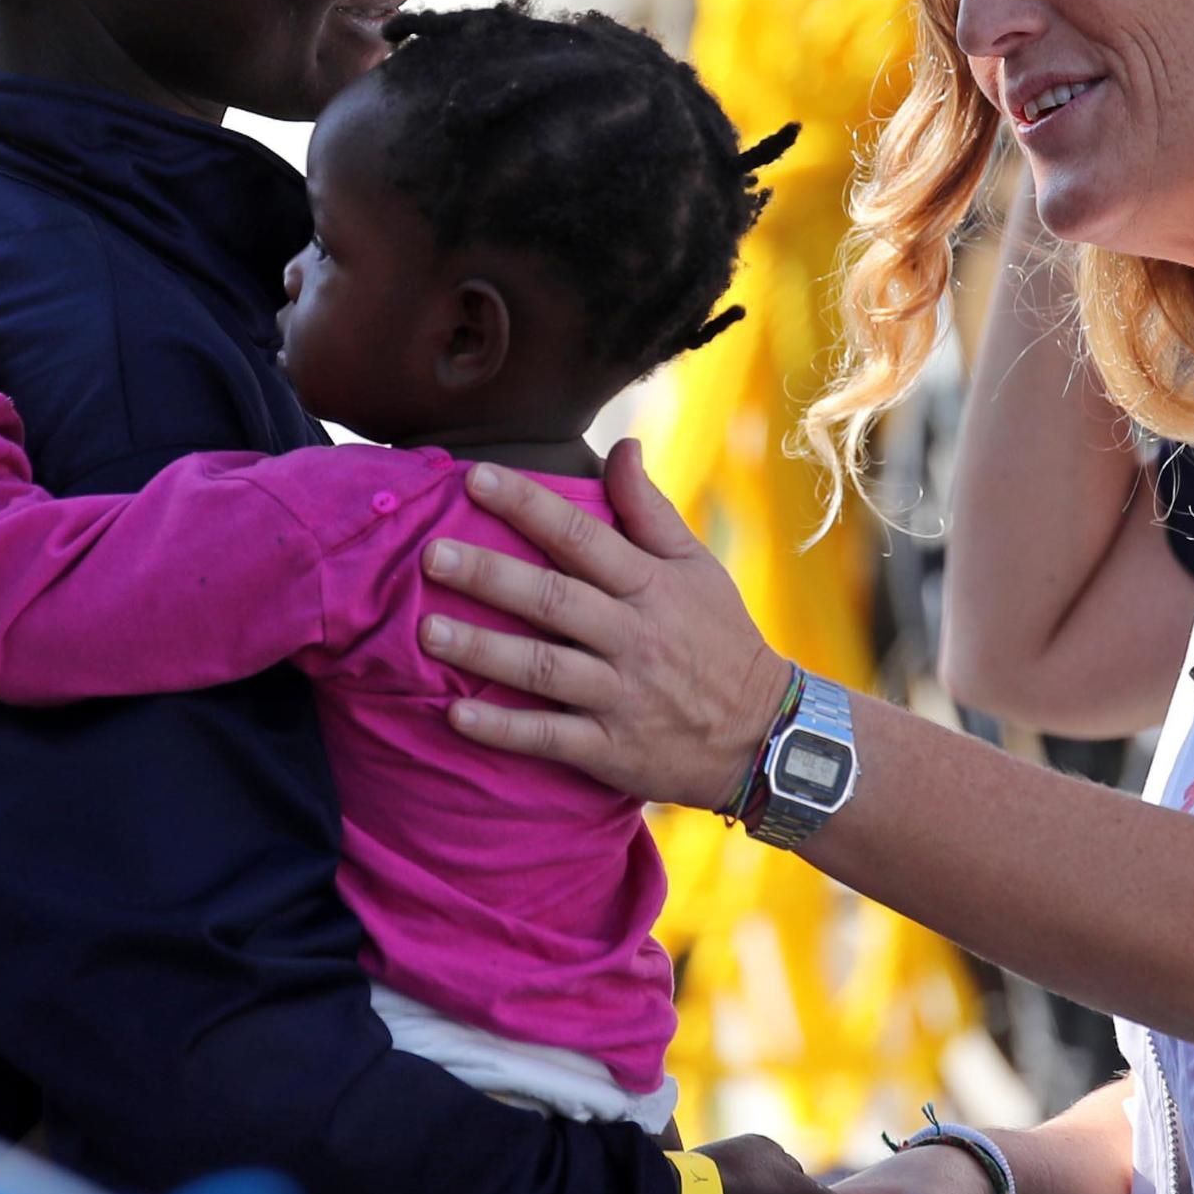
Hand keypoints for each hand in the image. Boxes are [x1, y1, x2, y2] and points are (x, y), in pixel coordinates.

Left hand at [419, 440, 796, 811]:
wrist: (766, 735)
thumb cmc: (721, 640)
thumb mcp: (698, 567)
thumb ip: (650, 510)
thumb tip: (623, 444)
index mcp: (651, 586)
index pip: (582, 535)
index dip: (527, 505)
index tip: (474, 478)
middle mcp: (632, 636)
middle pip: (553, 599)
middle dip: (490, 576)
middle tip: (432, 556)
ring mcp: (620, 695)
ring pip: (543, 668)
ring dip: (483, 650)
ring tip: (427, 632)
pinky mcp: (611, 749)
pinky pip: (550, 737)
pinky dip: (503, 729)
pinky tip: (456, 714)